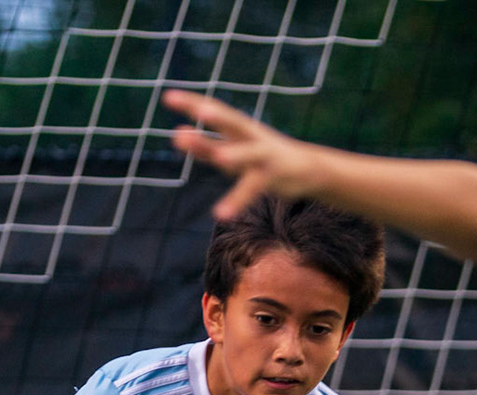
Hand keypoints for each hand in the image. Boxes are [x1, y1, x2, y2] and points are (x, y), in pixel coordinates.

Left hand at [165, 89, 317, 220]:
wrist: (309, 169)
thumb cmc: (264, 158)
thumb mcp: (234, 150)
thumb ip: (206, 145)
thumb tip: (177, 135)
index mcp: (241, 128)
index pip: (215, 111)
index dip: (193, 104)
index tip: (168, 97)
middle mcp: (252, 137)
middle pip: (233, 122)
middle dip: (216, 115)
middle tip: (200, 109)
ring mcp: (264, 157)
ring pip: (247, 155)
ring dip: (235, 154)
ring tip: (220, 158)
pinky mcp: (272, 178)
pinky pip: (251, 190)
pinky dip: (236, 201)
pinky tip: (220, 214)